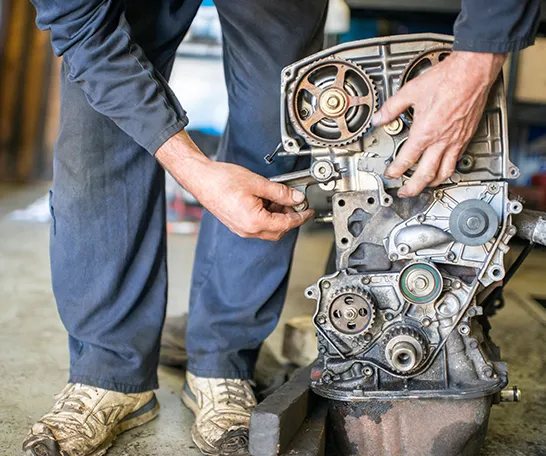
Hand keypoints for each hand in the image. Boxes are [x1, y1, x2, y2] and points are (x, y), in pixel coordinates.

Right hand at [156, 131, 313, 240]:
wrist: (201, 179)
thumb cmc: (222, 180)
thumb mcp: (258, 183)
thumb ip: (280, 193)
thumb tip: (296, 198)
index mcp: (254, 222)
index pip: (286, 224)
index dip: (300, 217)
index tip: (308, 211)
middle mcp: (247, 230)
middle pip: (278, 231)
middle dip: (289, 218)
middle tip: (295, 202)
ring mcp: (241, 229)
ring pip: (268, 229)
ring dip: (277, 217)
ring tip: (277, 198)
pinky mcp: (236, 225)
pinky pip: (257, 225)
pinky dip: (266, 216)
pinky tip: (265, 201)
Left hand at [372, 51, 505, 197]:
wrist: (473, 71)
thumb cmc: (447, 79)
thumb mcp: (410, 91)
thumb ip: (392, 108)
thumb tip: (379, 118)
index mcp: (425, 132)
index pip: (406, 160)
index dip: (395, 171)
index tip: (390, 174)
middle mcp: (441, 141)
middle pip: (425, 175)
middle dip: (412, 188)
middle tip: (404, 192)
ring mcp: (456, 141)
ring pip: (444, 172)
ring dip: (432, 183)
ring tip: (424, 186)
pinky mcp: (466, 137)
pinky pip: (456, 160)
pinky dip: (448, 170)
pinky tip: (443, 168)